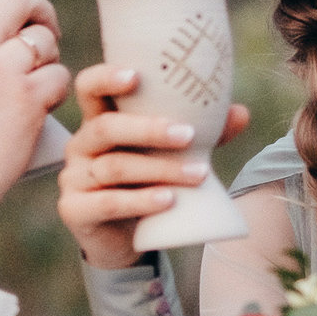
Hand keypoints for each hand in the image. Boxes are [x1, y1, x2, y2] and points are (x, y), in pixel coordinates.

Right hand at [57, 63, 252, 268]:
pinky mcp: (75, 211)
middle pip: (106, 128)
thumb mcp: (172, 156)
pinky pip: (108, 203)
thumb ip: (202, 134)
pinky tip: (168, 200)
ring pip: (115, 167)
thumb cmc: (148, 184)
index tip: (136, 76)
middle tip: (188, 135)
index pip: (89, 88)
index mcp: (100, 122)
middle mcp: (82, 145)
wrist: (124, 240)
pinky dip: (141, 200)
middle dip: (148, 129)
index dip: (106, 78)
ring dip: (160, 170)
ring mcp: (75, 178)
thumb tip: (241, 113)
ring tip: (198, 174)